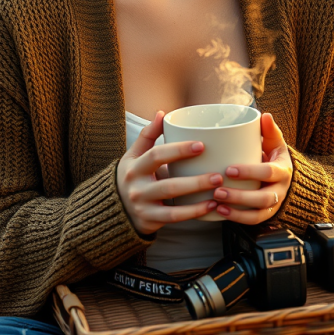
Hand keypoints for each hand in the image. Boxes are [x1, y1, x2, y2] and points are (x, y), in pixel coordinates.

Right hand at [116, 111, 220, 235]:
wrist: (115, 208)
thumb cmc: (132, 176)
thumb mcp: (134, 155)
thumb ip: (148, 135)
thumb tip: (162, 113)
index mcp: (135, 167)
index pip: (156, 155)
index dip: (178, 150)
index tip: (201, 145)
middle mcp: (137, 187)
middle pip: (168, 184)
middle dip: (195, 181)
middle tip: (218, 175)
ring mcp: (143, 206)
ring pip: (172, 203)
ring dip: (197, 197)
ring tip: (218, 190)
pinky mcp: (150, 220)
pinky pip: (174, 217)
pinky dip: (193, 213)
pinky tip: (210, 206)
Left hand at [210, 113, 292, 223]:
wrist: (284, 177)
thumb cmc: (274, 156)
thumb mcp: (274, 143)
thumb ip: (269, 131)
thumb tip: (265, 116)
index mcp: (282, 170)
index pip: (269, 172)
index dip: (250, 172)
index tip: (229, 169)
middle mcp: (280, 190)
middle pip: (263, 198)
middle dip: (240, 196)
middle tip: (218, 190)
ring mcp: (274, 205)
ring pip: (258, 213)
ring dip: (236, 210)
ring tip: (216, 203)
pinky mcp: (266, 215)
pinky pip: (253, 221)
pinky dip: (236, 218)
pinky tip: (220, 211)